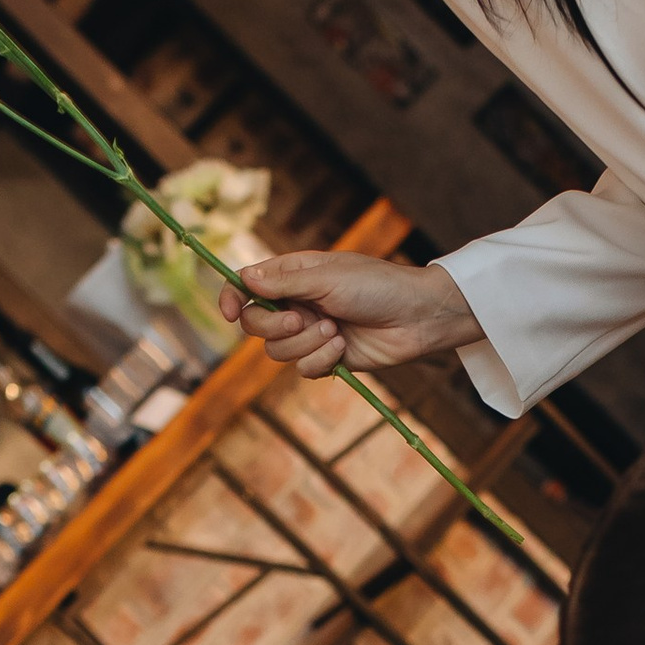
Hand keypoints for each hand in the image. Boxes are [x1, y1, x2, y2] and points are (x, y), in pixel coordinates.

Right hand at [219, 251, 475, 379]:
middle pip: (254, 324)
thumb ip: (283, 283)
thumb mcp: (326, 278)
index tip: (229, 312)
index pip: (246, 286)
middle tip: (301, 321)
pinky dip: (320, 360)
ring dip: (306, 343)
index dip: (231, 298)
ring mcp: (309, 332)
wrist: (416, 318)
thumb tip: (244, 280)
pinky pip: (302, 368)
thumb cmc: (376, 286)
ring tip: (336, 331)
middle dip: (274, 327)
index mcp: (292, 275)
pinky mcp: (325, 358)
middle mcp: (296, 303)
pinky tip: (343, 348)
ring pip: (277, 351)